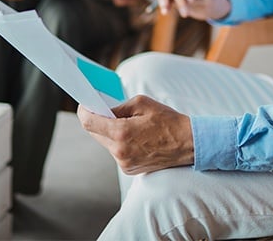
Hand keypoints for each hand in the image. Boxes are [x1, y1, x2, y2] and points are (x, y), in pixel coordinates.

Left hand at [77, 95, 193, 174]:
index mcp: (121, 133)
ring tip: (123, 122)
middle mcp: (120, 152)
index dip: (84, 111)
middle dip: (97, 120)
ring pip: (105, 143)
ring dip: (109, 132)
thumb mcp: (141, 103)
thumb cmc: (168, 121)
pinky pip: (116, 152)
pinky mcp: (129, 169)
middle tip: (102, 108)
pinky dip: (119, 142)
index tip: (85, 104)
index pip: (89, 123)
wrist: (188, 144)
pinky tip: (132, 135)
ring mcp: (124, 163)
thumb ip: (118, 107)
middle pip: (94, 133)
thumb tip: (103, 110)